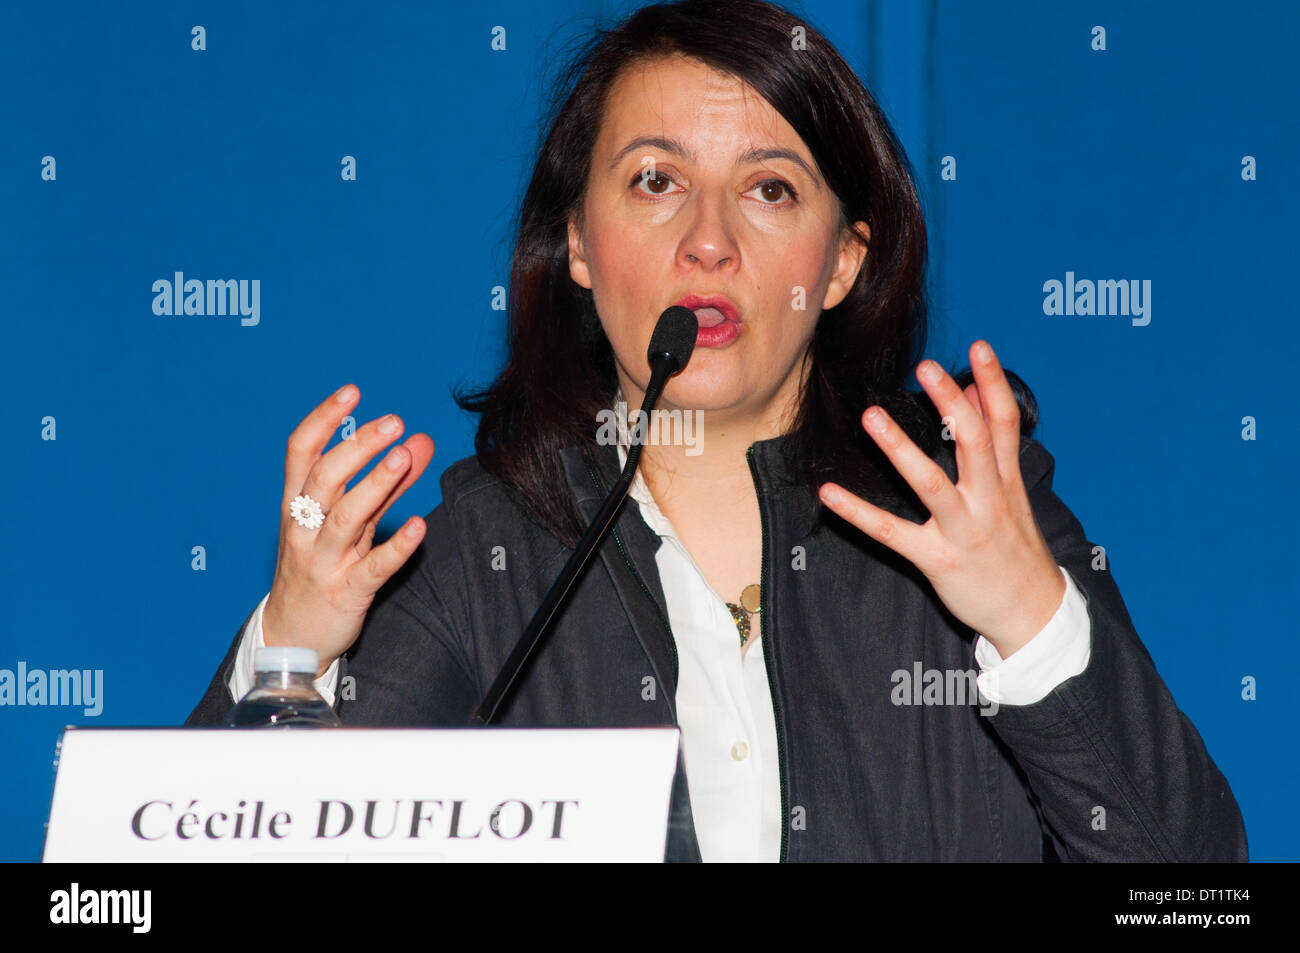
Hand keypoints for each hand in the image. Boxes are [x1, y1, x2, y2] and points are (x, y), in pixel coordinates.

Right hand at [263, 384, 435, 676]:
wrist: (293, 635)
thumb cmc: (321, 565)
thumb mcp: (348, 519)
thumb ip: (385, 481)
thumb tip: (418, 441)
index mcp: (297, 504)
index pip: (301, 453)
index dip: (324, 420)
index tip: (352, 392)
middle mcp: (305, 529)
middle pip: (324, 478)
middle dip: (357, 446)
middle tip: (393, 421)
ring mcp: (324, 562)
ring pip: (345, 518)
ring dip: (374, 484)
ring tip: (403, 456)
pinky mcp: (347, 592)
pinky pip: (372, 567)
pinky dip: (396, 547)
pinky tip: (419, 526)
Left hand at [817, 341, 1064, 658]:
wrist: (1033, 614)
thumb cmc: (1016, 548)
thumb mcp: (1013, 492)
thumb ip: (995, 442)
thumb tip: (977, 391)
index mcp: (1007, 481)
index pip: (1004, 422)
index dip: (993, 382)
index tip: (979, 345)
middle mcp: (989, 500)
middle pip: (974, 442)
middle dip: (951, 404)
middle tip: (925, 366)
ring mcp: (963, 530)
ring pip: (932, 483)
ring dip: (901, 449)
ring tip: (871, 416)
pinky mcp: (938, 560)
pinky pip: (892, 534)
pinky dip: (859, 514)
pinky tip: (829, 494)